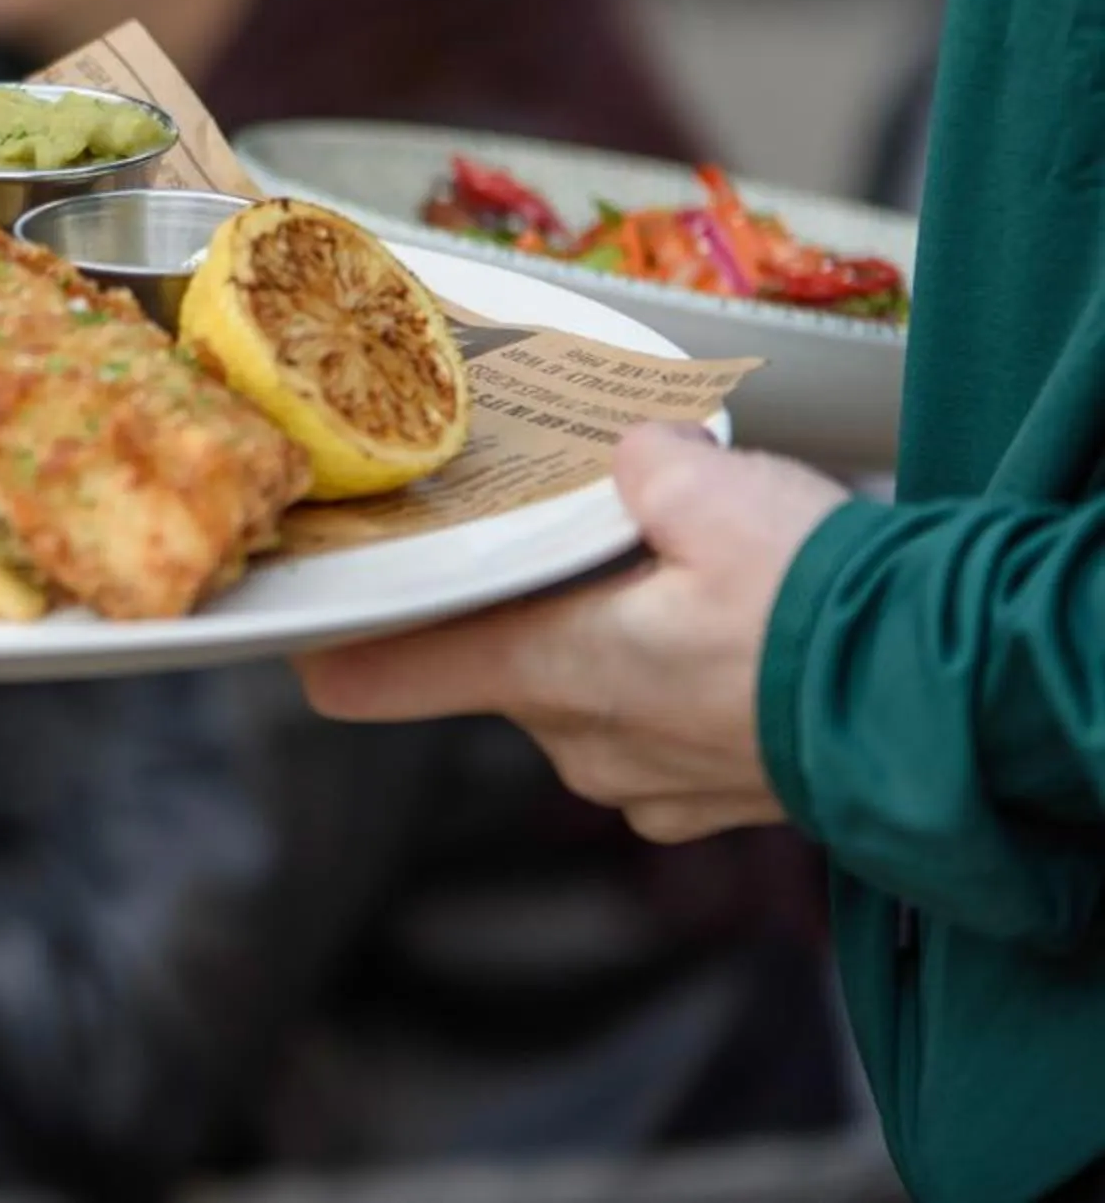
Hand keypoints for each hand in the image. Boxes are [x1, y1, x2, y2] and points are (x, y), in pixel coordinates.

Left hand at [296, 424, 843, 842]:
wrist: (947, 707)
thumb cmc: (821, 609)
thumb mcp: (713, 490)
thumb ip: (637, 462)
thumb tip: (631, 453)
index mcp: (548, 670)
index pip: (382, 679)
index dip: (336, 650)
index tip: (306, 627)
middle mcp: (578, 743)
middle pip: (499, 666)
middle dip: (526, 608)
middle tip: (579, 547)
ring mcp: (644, 784)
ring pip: (582, 696)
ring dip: (609, 645)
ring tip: (678, 585)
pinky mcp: (709, 800)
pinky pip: (653, 731)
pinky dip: (674, 685)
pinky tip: (726, 639)